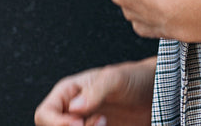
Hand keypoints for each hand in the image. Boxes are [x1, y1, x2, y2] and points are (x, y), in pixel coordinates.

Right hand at [33, 57, 154, 125]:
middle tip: (101, 122)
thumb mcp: (116, 78)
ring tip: (105, 124)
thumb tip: (74, 108)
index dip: (56, 123)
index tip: (79, 124)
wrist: (156, 93)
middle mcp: (70, 112)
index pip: (44, 114)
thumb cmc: (135, 78)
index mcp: (67, 93)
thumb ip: (96, 90)